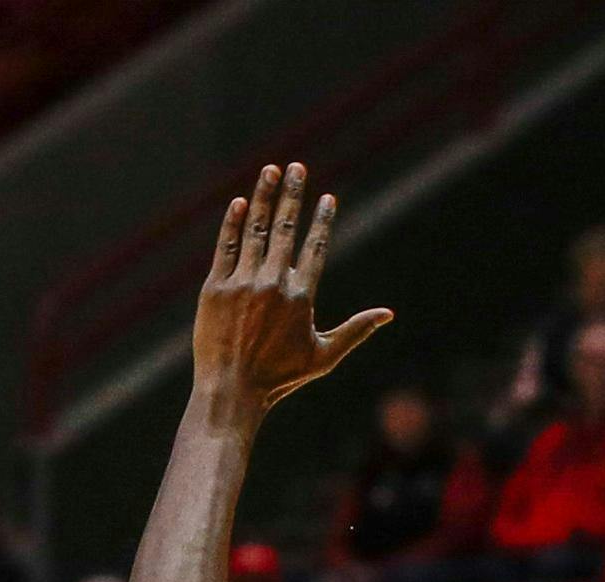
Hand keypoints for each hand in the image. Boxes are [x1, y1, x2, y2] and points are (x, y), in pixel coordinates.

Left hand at [192, 163, 391, 421]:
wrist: (231, 392)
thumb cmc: (279, 379)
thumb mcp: (324, 357)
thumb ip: (355, 330)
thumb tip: (388, 314)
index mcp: (301, 296)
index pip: (314, 247)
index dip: (321, 219)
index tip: (326, 197)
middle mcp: (273, 284)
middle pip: (286, 229)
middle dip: (293, 194)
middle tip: (298, 167)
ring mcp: (242, 283)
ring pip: (256, 230)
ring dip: (265, 196)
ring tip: (272, 171)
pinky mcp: (215, 288)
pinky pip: (227, 247)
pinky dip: (234, 223)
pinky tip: (240, 203)